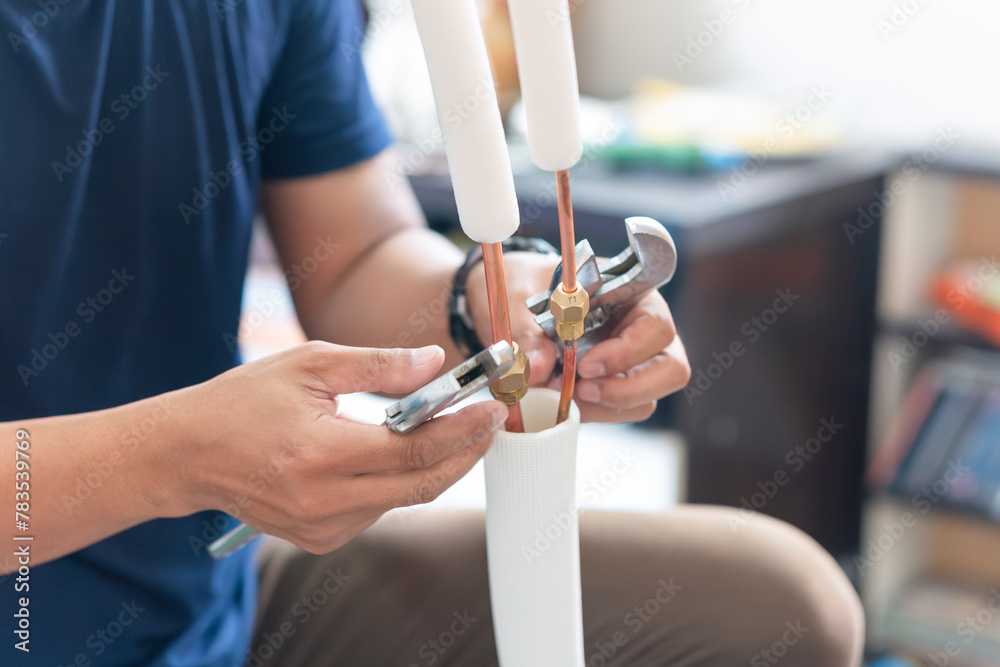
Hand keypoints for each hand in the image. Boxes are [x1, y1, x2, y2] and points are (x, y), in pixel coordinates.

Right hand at [171, 341, 506, 553]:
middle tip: (489, 422)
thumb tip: (435, 362)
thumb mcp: (309, 365)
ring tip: (449, 428)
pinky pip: (378, 509)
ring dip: (434, 465)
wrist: (186, 454)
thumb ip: (377, 365)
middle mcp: (324, 501)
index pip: (415, 450)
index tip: (493, 408)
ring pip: (404, 498)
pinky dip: (399, 482)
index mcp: (321, 454)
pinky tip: (401, 453)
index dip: (463, 430)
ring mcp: (321, 527)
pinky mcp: (318, 539)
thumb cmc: (243, 401)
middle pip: (422, 484)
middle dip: (465, 452)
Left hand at [467, 252, 690, 422]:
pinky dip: (593, 412)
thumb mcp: (518, 297)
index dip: (629, 350)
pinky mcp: (615, 386)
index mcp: (631, 293)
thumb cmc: (527, 285)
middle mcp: (643, 329)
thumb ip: (527, 331)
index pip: (656, 325)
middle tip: (583, 390)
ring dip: (607, 405)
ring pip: (647, 398)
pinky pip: (620, 411)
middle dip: (627, 388)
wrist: (514, 298)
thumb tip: (538, 366)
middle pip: (670, 369)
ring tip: (565, 394)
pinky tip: (563, 398)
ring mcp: (634, 361)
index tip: (586, 365)